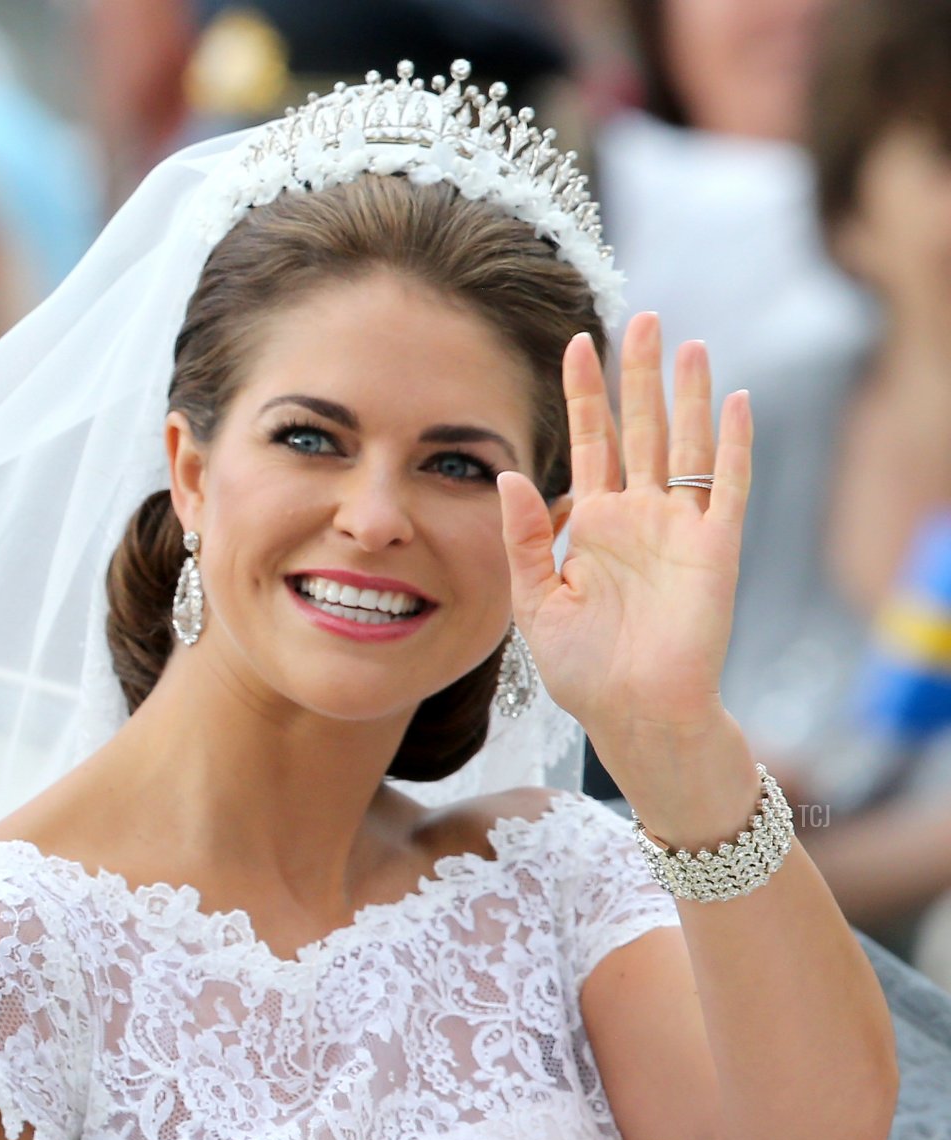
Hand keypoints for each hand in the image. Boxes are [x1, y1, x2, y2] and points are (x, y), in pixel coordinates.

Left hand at [499, 312, 751, 764]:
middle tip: (643, 318)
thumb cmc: (585, 672)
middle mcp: (638, 518)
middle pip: (640, 429)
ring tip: (687, 343)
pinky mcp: (716, 549)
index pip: (590, 444)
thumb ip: (524, 539)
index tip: (577, 341)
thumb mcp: (535, 602)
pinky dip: (734, 445)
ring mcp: (680, 530)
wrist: (635, 715)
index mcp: (594, 526)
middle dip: (639, 375)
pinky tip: (737, 401)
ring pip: (685, 445)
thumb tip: (509, 475)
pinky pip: (728, 487)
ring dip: (689, 396)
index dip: (585, 394)